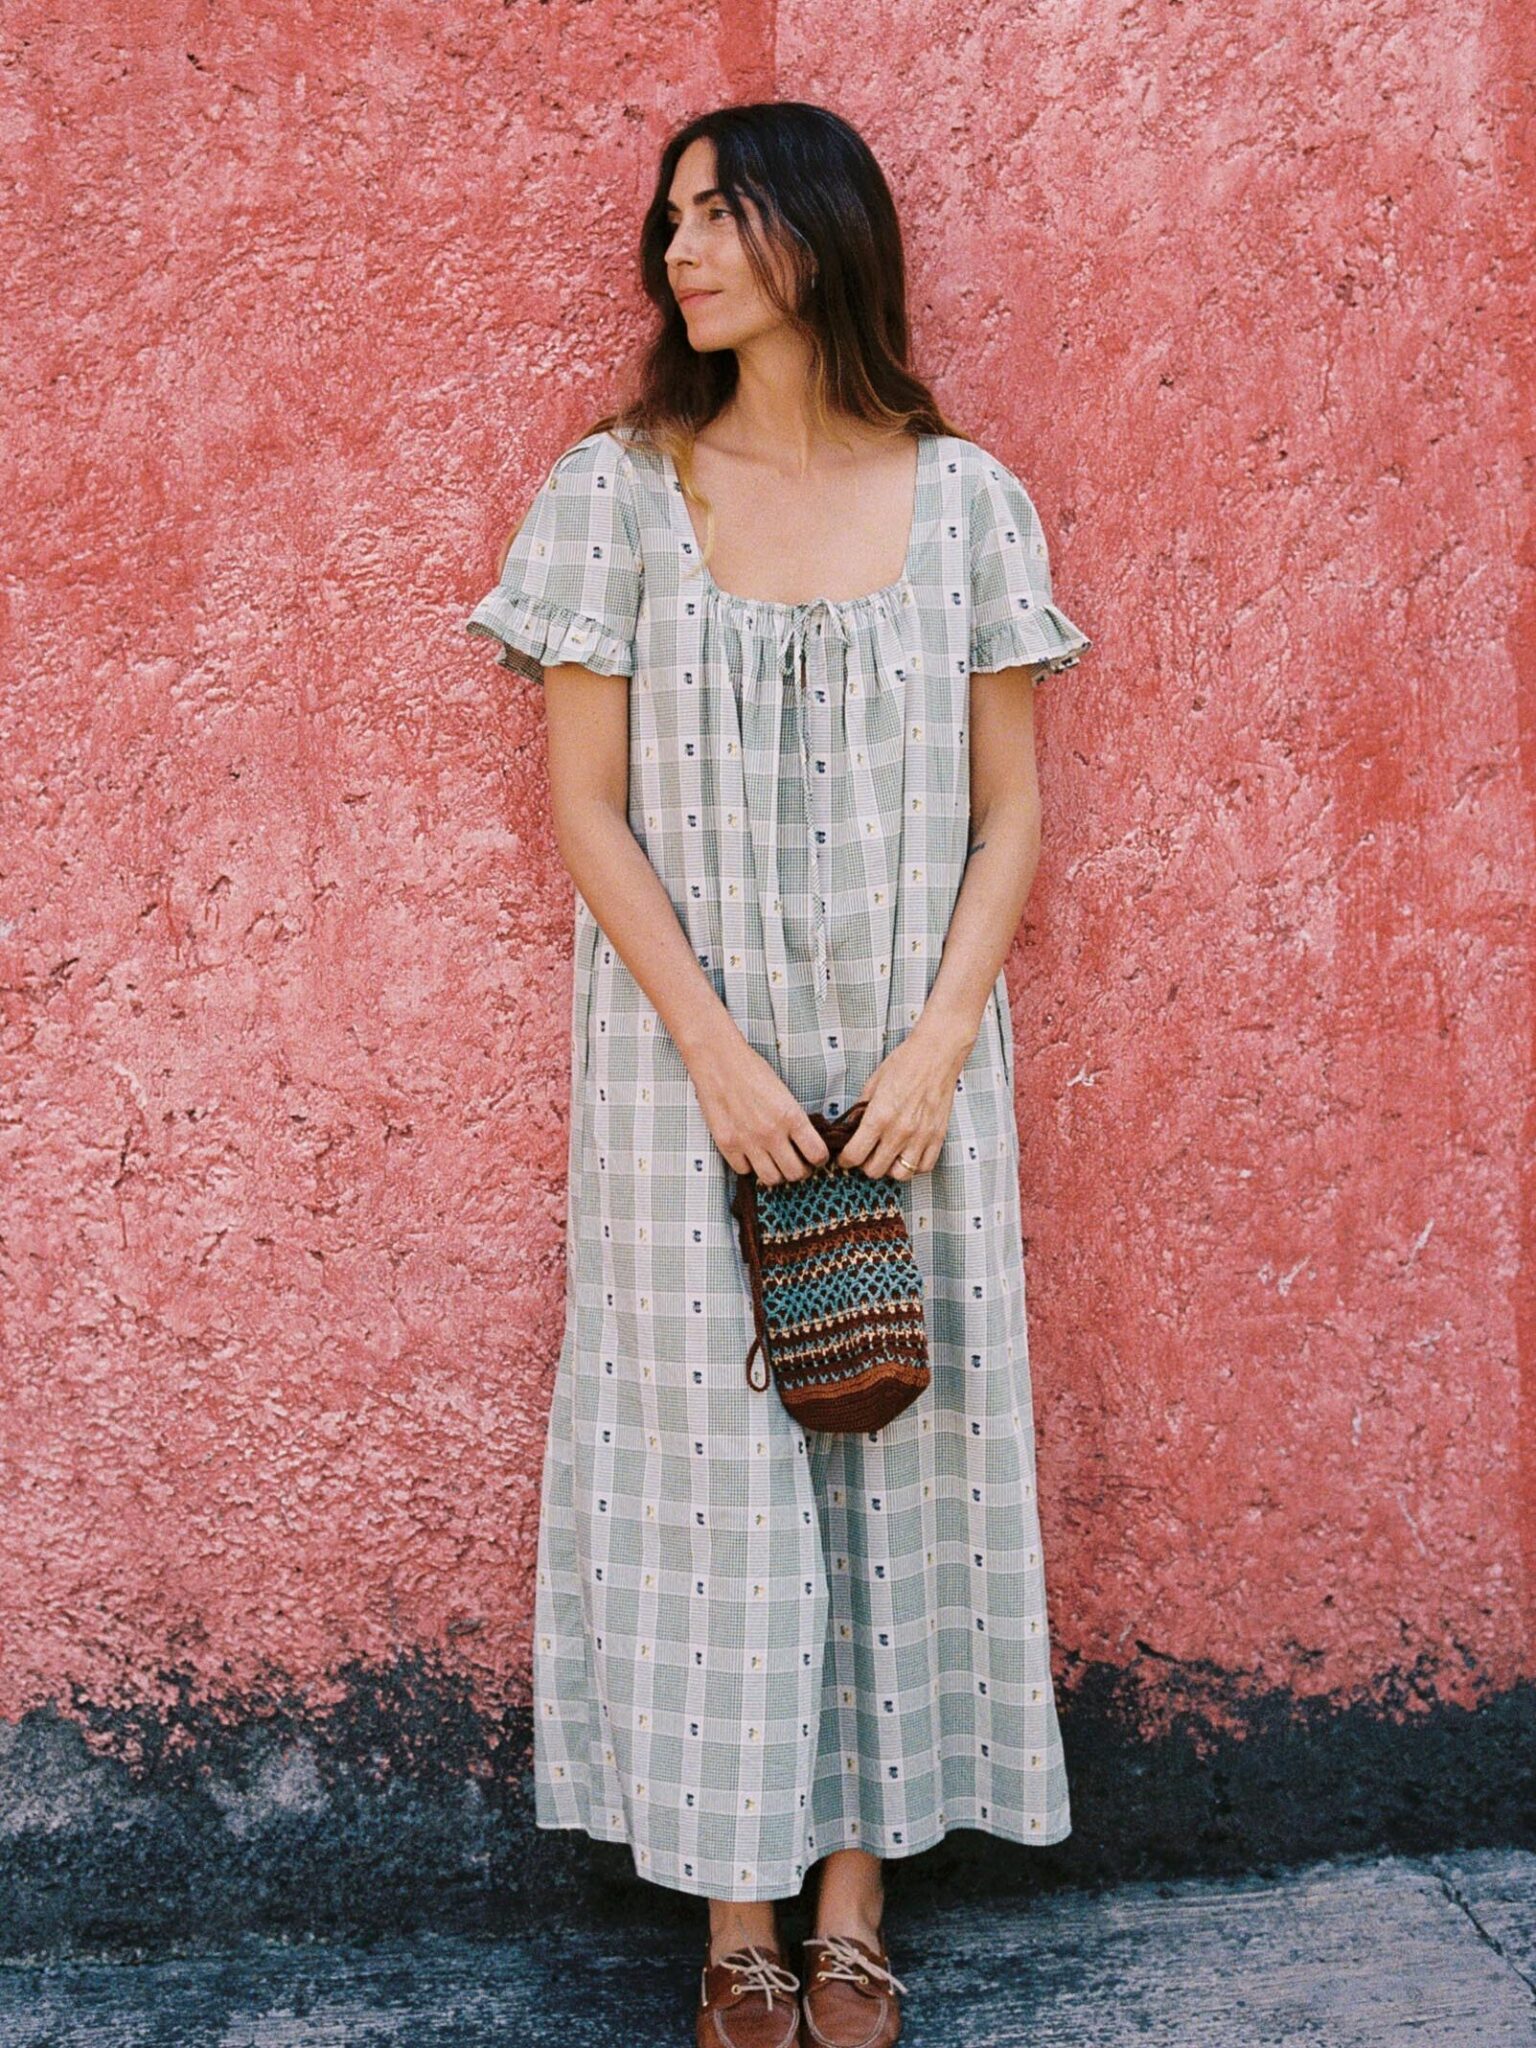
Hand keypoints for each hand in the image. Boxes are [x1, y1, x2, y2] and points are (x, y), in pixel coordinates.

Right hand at [688, 1033, 830, 1184]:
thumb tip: (806, 1143)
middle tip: (798, 1163)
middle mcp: (771, 1133)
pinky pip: (744, 1171)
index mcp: (791, 1116)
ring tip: (775, 1163)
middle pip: (796, 1173)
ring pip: (772, 1179)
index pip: (817, 1154)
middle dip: (801, 1171)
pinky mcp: (726, 1144)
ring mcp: (748, 1141)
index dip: (820, 1159)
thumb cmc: (752, 1070)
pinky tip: (751, 1154)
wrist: (718, 1061)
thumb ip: (795, 1120)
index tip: (816, 1156)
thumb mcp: (784, 1093)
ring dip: (777, 1174)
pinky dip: (750, 1166)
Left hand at [837, 1012, 977, 1180]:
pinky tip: (907, 1154)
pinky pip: (923, 1167)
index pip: (855, 1155)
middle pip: (874, 1170)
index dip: (845, 1160)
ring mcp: (921, 1137)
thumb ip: (861, 1111)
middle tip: (865, 1155)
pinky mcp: (938, 1137)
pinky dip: (913, 1166)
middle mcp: (900, 1131)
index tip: (845, 1157)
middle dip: (865, 1165)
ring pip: (900, 1175)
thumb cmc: (904, 1064)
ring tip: (887, 1156)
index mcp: (879, 1116)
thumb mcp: (872, 1084)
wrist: (936, 1054)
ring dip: (890, 1168)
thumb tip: (851, 1130)